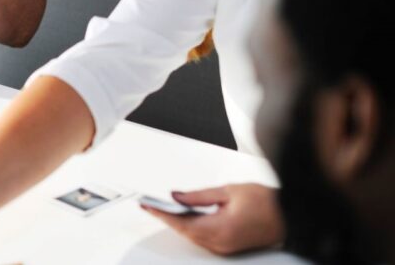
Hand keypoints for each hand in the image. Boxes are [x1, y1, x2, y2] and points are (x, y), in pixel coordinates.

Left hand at [142, 183, 284, 254]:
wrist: (291, 216)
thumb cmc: (267, 202)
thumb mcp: (229, 191)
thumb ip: (199, 196)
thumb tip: (177, 196)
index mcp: (221, 228)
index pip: (182, 222)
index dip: (161, 213)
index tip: (147, 205)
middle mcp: (221, 243)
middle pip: (185, 231)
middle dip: (167, 217)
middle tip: (150, 204)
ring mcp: (225, 248)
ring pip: (193, 236)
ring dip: (178, 223)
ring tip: (163, 208)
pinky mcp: (229, 248)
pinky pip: (203, 239)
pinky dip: (191, 228)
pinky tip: (184, 216)